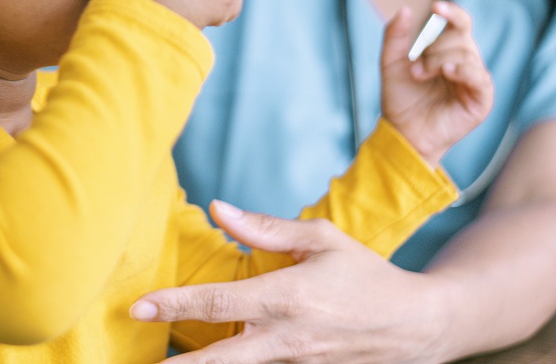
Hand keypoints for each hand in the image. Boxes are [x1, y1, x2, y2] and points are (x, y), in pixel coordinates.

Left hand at [131, 203, 446, 363]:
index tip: (138, 308)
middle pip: (220, 360)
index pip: (218, 303)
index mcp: (286, 296)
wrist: (417, 327)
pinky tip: (212, 363)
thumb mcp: (320, 239)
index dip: (173, 306)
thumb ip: (264, 228)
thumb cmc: (365, 275)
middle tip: (144, 362)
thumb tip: (217, 208)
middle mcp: (287, 339)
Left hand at [380, 2, 492, 166]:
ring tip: (420, 75)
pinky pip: (479, 77)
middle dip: (434, 49)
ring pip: (466, 54)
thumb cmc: (400, 98)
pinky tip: (448, 71)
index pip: (460, 23)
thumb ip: (395, 36)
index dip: (452, 12)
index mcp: (448, 50)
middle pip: (460, 37)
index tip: (436, 7)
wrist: (402, 132)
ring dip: (439, 61)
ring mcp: (474, 80)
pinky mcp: (481, 100)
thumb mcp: (391, 63)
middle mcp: (465, 62)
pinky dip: (464, 71)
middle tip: (415, 69)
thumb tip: (405, 9)